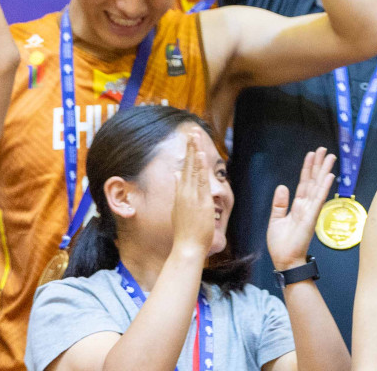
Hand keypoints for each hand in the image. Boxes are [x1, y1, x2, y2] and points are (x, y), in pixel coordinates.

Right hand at [170, 135, 215, 258]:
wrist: (187, 247)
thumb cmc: (186, 231)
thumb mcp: (179, 207)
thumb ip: (178, 190)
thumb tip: (175, 174)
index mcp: (182, 193)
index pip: (186, 168)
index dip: (189, 152)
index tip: (190, 138)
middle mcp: (185, 192)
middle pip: (188, 164)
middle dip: (191, 146)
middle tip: (192, 130)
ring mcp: (191, 195)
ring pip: (193, 169)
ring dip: (194, 151)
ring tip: (195, 135)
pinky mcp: (199, 200)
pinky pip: (200, 180)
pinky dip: (199, 167)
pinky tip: (200, 154)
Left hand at [267, 148, 335, 271]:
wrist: (285, 260)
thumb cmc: (281, 244)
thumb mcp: (276, 221)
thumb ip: (280, 204)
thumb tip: (282, 186)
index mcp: (297, 206)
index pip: (304, 183)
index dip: (307, 169)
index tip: (311, 155)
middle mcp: (306, 205)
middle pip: (313, 181)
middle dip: (318, 165)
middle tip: (323, 150)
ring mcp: (310, 210)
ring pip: (318, 186)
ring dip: (324, 171)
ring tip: (330, 157)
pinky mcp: (311, 217)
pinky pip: (319, 199)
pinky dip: (324, 187)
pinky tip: (329, 176)